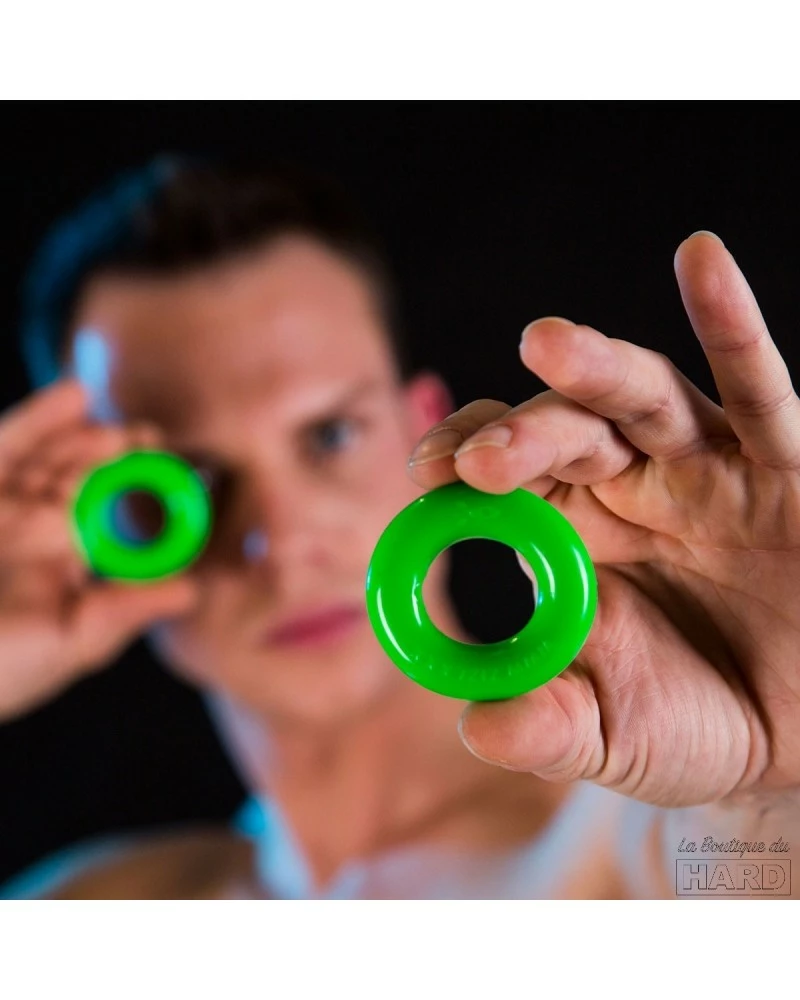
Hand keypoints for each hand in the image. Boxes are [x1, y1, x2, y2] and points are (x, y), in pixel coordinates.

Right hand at [0, 379, 196, 721]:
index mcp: (64, 559)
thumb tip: (191, 589)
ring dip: (82, 435)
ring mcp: (2, 507)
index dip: (141, 487)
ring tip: (116, 428)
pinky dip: (36, 420)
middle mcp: (33, 526)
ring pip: (46, 454)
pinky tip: (72, 396)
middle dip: (115, 454)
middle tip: (147, 437)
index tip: (175, 470)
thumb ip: (127, 610)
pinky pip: (6, 447)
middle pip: (79, 473)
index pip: (110, 511)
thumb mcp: (72, 644)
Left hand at [407, 231, 799, 808]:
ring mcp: (708, 467)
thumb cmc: (700, 726)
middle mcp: (633, 484)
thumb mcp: (613, 735)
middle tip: (476, 461)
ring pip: (646, 398)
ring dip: (595, 367)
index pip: (507, 474)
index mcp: (576, 531)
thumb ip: (547, 726)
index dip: (467, 462)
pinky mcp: (785, 466)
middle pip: (566, 429)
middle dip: (521, 433)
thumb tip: (475, 723)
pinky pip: (762, 390)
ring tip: (543, 340)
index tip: (425, 474)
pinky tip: (701, 258)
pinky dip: (733, 324)